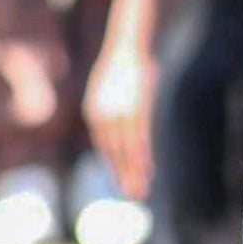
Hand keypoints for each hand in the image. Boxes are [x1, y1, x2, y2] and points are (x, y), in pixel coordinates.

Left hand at [84, 29, 154, 199]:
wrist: (126, 47)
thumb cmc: (122, 68)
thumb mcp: (111, 92)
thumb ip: (114, 113)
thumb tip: (121, 131)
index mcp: (95, 114)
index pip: (105, 148)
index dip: (115, 168)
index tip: (123, 184)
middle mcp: (103, 117)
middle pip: (114, 153)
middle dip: (123, 176)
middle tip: (132, 196)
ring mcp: (119, 114)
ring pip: (127, 150)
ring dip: (134, 172)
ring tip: (140, 190)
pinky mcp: (135, 111)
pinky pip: (139, 139)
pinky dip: (142, 157)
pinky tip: (147, 170)